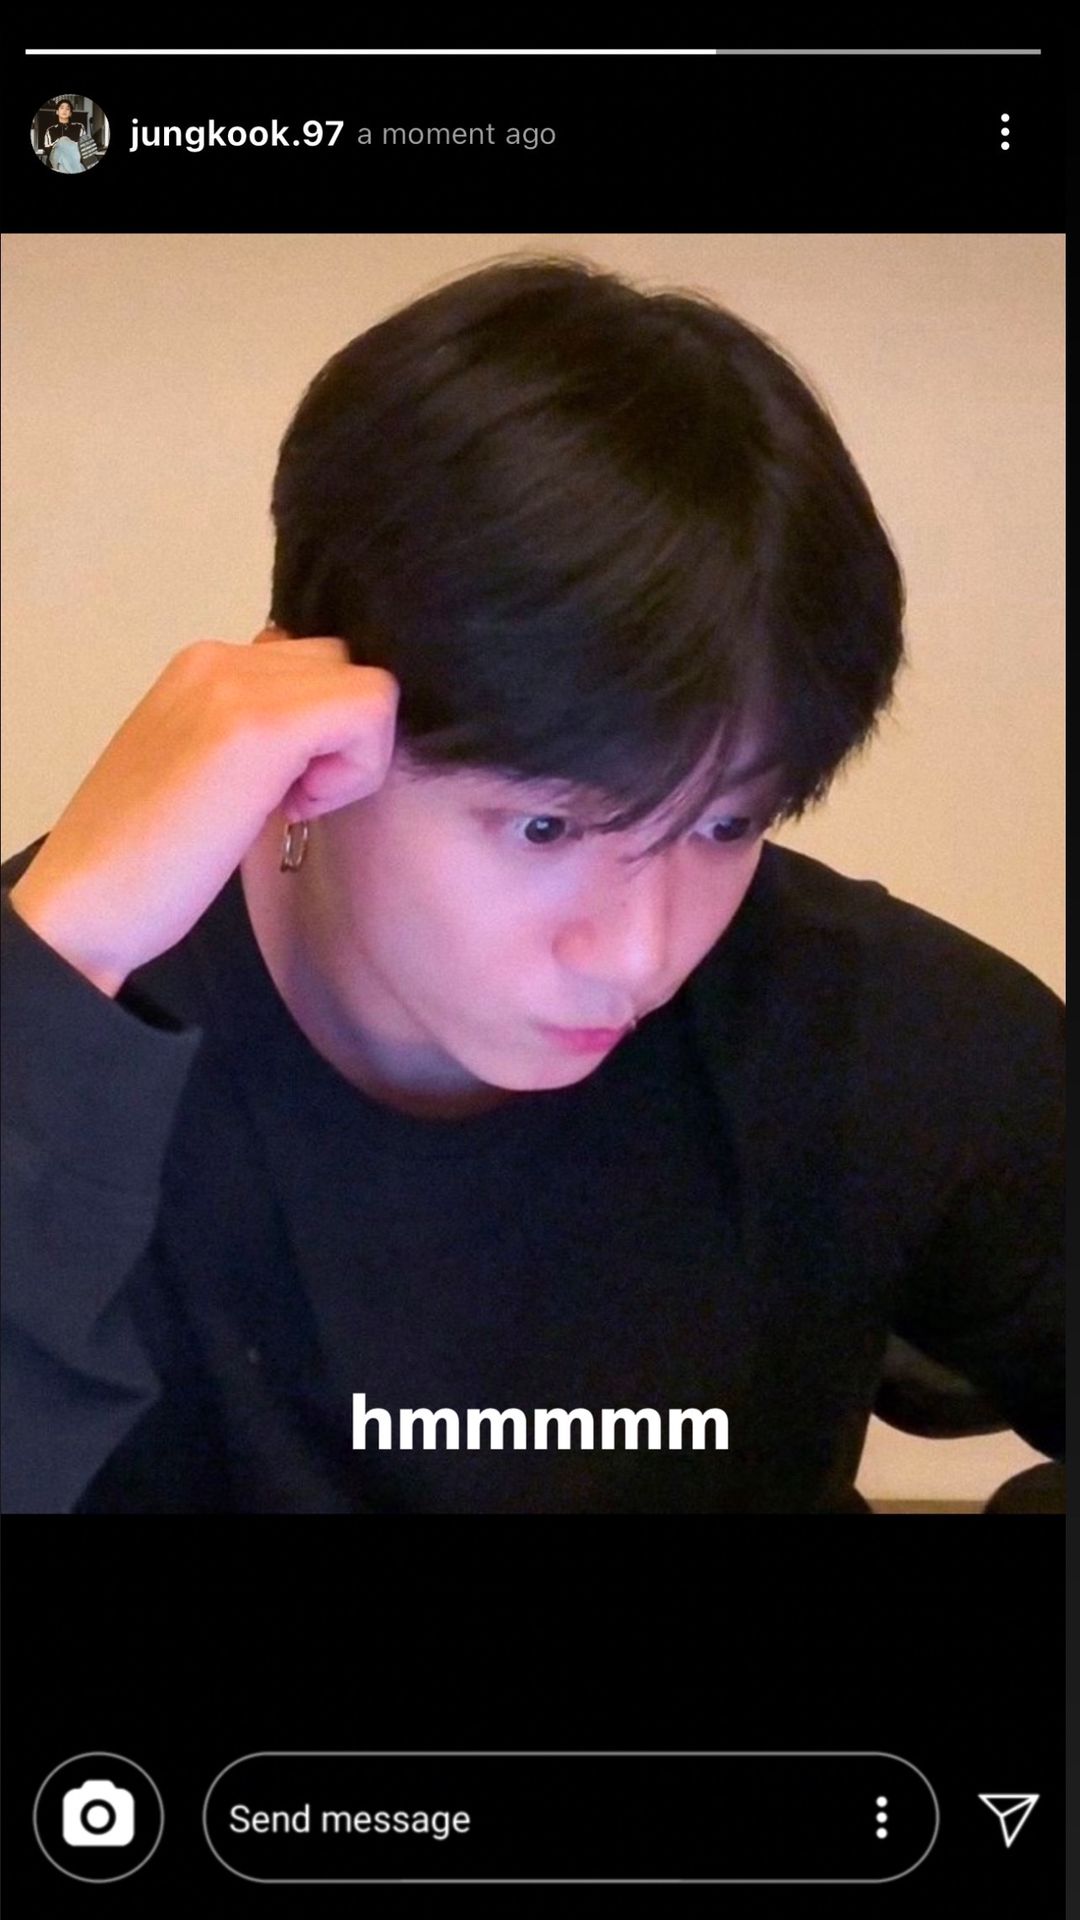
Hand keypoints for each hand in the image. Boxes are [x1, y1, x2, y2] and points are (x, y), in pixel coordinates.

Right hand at [8, 629, 399, 995]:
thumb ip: (253, 732)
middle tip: (291, 799)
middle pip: (345, 668)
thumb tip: (321, 732)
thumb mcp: (205, 767)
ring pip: (368, 686)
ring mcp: (238, 685)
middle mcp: (220, 658)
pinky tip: (299, 811)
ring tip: (291, 805)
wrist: (85, 900)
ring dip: (352, 754)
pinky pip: (371, 711)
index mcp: (203, 667)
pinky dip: (358, 770)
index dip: (319, 731)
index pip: (312, 666)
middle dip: (341, 737)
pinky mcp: (262, 726)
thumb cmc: (143, 855)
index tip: (279, 788)